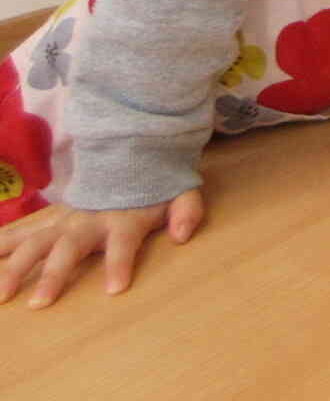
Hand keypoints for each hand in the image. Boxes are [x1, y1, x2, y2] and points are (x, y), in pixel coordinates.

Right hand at [0, 189, 204, 309]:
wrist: (131, 153)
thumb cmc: (155, 185)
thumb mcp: (180, 193)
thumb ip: (186, 211)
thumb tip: (183, 234)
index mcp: (123, 219)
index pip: (123, 242)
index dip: (120, 263)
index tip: (115, 289)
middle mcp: (89, 221)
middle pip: (69, 247)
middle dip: (54, 274)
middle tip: (39, 302)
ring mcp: (65, 220)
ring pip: (35, 242)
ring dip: (16, 266)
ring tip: (2, 294)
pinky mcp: (50, 221)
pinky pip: (19, 232)